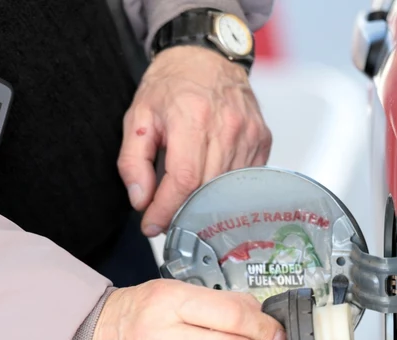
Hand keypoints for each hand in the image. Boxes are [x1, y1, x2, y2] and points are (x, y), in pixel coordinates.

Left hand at [118, 46, 272, 237]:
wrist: (206, 57)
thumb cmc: (171, 86)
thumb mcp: (138, 118)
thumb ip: (133, 162)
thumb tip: (141, 201)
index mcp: (193, 118)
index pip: (184, 180)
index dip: (167, 210)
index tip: (152, 226)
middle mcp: (227, 127)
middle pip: (208, 190)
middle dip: (183, 212)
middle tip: (166, 217)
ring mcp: (250, 134)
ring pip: (228, 190)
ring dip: (205, 205)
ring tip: (186, 203)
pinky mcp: (263, 140)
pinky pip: (245, 180)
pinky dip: (225, 191)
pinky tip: (210, 185)